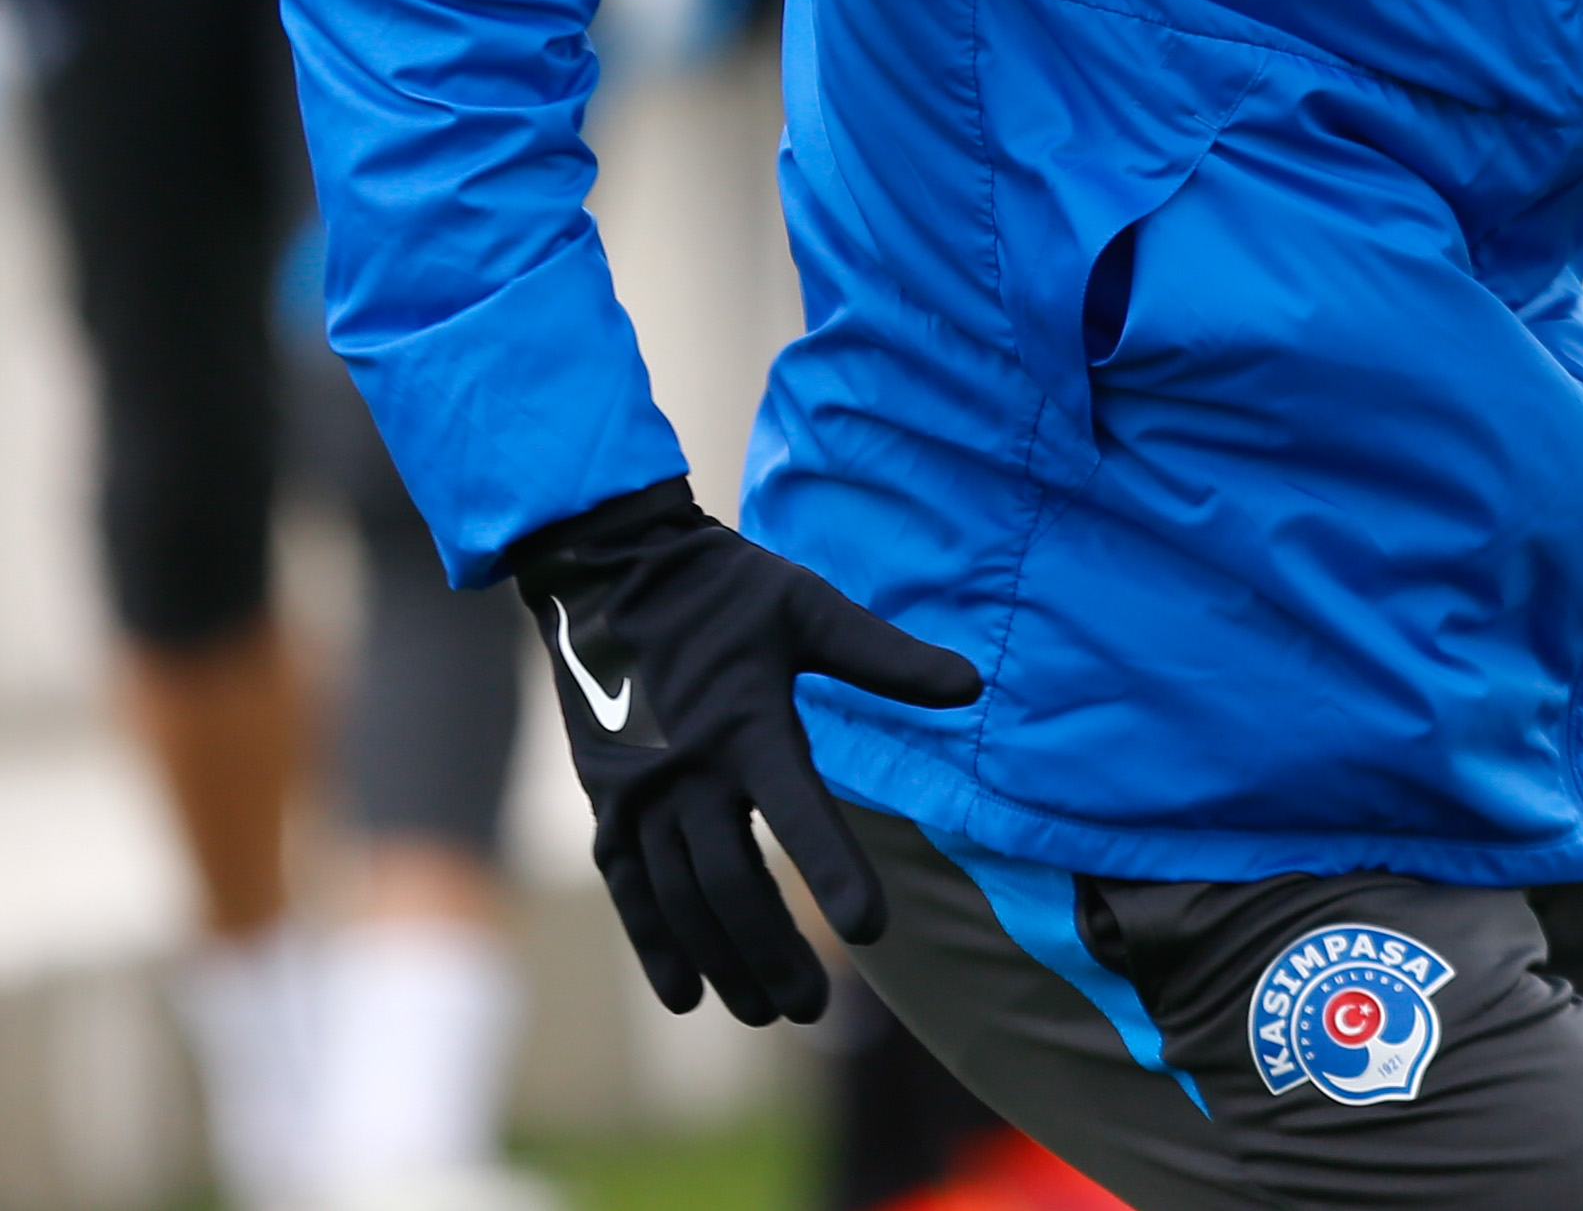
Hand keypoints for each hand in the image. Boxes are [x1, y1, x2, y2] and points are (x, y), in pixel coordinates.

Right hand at [512, 480, 982, 1023]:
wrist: (611, 571)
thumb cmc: (725, 590)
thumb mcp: (810, 607)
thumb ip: (887, 657)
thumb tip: (973, 685)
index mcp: (747, 725)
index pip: (799, 813)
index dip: (835, 872)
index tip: (870, 931)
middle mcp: (687, 771)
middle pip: (731, 884)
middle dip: (773, 952)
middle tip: (813, 1008)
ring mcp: (639, 794)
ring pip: (682, 900)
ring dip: (723, 961)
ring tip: (766, 1012)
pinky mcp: (609, 803)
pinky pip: (630, 889)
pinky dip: (656, 945)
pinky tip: (684, 995)